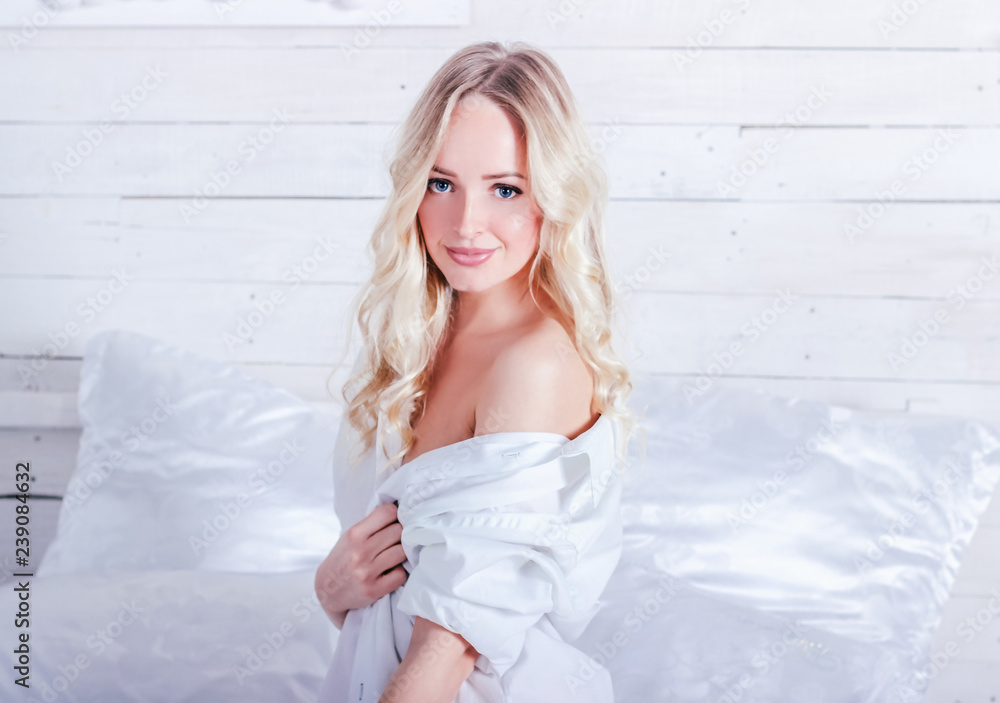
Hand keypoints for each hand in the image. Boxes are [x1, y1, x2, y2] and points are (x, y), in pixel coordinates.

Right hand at [315, 501, 408, 628]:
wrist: (326, 590)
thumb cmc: (343, 558)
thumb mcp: (350, 536)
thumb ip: (372, 525)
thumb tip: (401, 511)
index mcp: (354, 534)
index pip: (387, 512)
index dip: (395, 515)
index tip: (393, 522)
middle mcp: (360, 552)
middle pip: (398, 531)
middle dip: (400, 534)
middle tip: (394, 541)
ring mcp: (366, 572)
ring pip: (402, 552)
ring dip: (401, 554)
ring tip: (393, 556)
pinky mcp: (373, 590)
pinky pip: (400, 575)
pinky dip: (398, 573)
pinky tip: (389, 573)